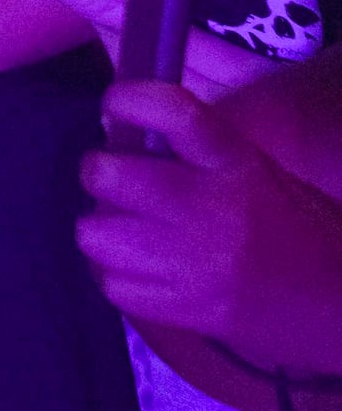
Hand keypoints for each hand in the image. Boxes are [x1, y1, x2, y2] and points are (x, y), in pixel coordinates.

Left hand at [85, 82, 341, 371]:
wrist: (337, 303)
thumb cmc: (294, 225)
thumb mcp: (257, 170)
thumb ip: (193, 150)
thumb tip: (116, 129)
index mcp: (235, 164)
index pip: (173, 114)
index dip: (131, 100)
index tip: (115, 103)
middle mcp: (210, 210)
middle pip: (108, 176)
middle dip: (102, 173)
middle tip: (119, 180)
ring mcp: (192, 263)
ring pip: (93, 232)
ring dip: (103, 227)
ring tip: (130, 229)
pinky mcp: (182, 310)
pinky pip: (110, 282)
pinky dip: (116, 273)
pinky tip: (143, 267)